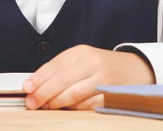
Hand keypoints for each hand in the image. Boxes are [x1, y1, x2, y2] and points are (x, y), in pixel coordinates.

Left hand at [23, 44, 154, 109]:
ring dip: (57, 103)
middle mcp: (92, 63)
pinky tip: (65, 109)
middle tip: (32, 103)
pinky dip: (74, 108)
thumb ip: (61, 69)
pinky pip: (87, 105)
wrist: (135, 69)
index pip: (55, 65)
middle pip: (63, 80)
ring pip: (74, 94)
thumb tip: (36, 84)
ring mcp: (103, 80)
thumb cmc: (102, 65)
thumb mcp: (82, 59)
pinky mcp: (111, 95)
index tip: (27, 88)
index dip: (39, 78)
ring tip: (46, 107)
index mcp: (81, 52)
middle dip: (44, 93)